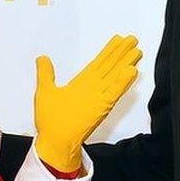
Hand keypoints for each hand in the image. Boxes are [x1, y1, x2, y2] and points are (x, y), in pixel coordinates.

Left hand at [33, 35, 141, 172]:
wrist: (54, 141)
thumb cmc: (50, 120)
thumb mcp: (45, 91)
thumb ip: (46, 74)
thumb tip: (42, 59)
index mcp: (82, 84)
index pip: (99, 63)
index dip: (109, 51)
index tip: (117, 39)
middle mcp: (93, 88)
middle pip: (111, 66)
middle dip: (121, 53)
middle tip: (132, 39)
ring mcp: (99, 97)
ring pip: (116, 76)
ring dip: (126, 64)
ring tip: (137, 51)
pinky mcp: (101, 107)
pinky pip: (114, 92)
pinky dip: (122, 82)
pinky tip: (131, 71)